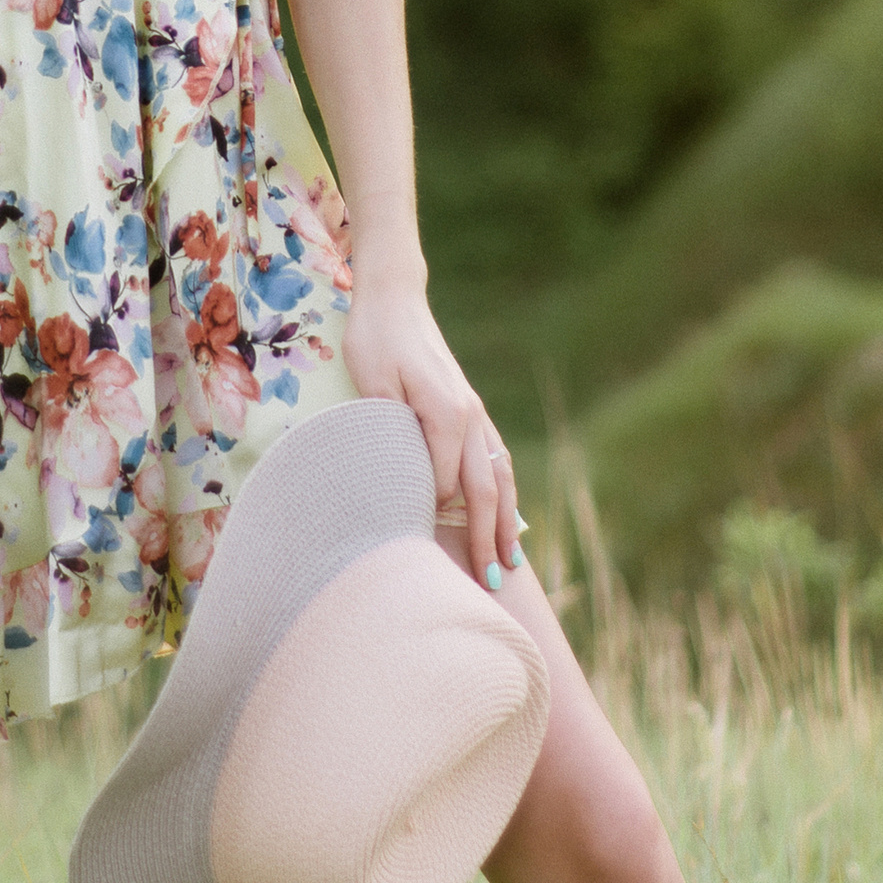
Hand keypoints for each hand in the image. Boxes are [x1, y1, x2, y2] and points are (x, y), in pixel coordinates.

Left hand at [343, 271, 521, 590]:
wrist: (393, 299)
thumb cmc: (374, 338)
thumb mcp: (372, 381)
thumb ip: (391, 430)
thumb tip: (406, 479)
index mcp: (446, 414)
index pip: (447, 485)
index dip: (436, 522)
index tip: (424, 557)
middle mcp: (470, 416)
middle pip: (485, 490)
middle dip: (489, 538)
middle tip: (489, 583)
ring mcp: (475, 412)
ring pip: (499, 477)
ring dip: (506, 521)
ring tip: (511, 562)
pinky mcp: (471, 408)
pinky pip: (495, 458)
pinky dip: (504, 492)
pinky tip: (506, 514)